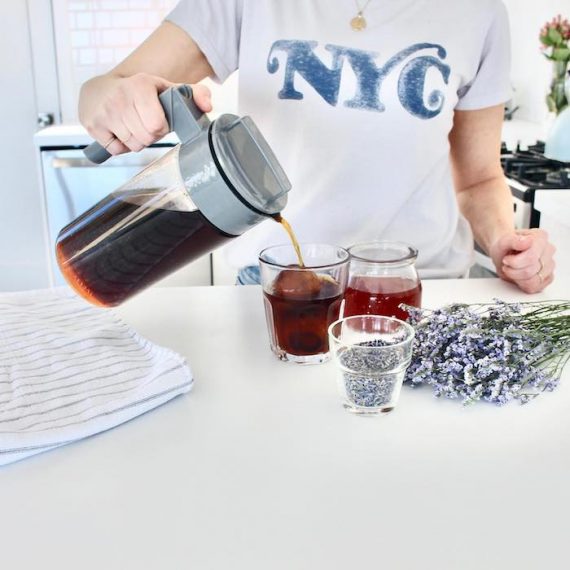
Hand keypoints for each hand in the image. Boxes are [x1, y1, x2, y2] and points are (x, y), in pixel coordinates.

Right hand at [79, 72, 212, 155]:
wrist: (101, 88)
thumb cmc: (140, 91)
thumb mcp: (167, 88)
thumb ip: (195, 94)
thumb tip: (208, 107)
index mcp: (140, 85)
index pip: (157, 126)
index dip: (162, 128)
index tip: (158, 119)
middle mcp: (120, 97)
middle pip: (147, 138)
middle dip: (150, 135)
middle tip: (145, 123)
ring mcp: (104, 112)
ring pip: (134, 145)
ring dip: (137, 140)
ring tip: (133, 125)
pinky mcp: (92, 125)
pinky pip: (116, 149)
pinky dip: (121, 145)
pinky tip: (119, 130)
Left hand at [489, 229, 555, 292]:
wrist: (504, 254)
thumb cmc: (505, 247)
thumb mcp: (503, 241)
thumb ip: (513, 240)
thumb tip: (527, 241)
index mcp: (541, 238)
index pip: (531, 257)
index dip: (514, 262)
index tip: (506, 259)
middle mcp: (548, 251)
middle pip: (530, 270)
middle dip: (513, 270)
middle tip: (507, 264)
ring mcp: (549, 265)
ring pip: (533, 281)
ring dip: (517, 278)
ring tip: (512, 269)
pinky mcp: (547, 278)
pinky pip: (534, 287)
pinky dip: (522, 284)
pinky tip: (518, 276)